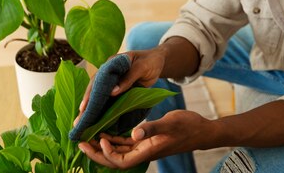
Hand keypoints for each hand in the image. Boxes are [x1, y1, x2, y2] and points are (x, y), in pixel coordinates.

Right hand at [74, 49, 166, 125]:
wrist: (158, 62)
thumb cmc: (150, 61)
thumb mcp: (141, 67)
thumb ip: (128, 78)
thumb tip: (112, 92)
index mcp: (111, 64)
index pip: (97, 80)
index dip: (90, 94)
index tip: (84, 107)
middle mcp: (108, 73)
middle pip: (94, 90)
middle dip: (86, 105)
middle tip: (78, 121)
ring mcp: (113, 83)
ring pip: (100, 97)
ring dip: (92, 110)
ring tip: (83, 124)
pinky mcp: (119, 90)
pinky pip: (109, 101)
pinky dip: (103, 110)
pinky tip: (98, 121)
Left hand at [78, 110, 212, 169]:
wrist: (202, 130)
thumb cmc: (188, 126)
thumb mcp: (170, 123)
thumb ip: (152, 128)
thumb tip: (134, 134)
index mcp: (148, 151)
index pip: (121, 161)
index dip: (107, 155)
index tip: (98, 140)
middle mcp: (144, 152)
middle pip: (116, 160)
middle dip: (97, 154)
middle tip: (81, 143)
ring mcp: (145, 147)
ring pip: (119, 152)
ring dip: (103, 146)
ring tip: (88, 137)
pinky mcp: (147, 141)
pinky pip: (126, 144)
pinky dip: (115, 140)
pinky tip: (106, 132)